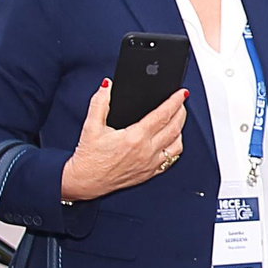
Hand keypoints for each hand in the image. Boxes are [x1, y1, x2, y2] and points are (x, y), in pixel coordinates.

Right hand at [59, 80, 188, 200]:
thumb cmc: (89, 157)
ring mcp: (149, 164)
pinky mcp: (149, 174)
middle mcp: (146, 152)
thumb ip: (100, 102)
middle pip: (175, 128)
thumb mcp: (91, 126)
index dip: (175, 102)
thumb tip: (107, 86)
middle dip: (181, 112)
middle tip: (181, 102)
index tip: (181, 94)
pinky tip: (172, 141)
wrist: (86, 181)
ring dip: (181, 130)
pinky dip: (175, 148)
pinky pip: (171, 160)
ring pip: (177, 145)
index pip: (162, 115)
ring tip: (178, 120)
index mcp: (134, 138)